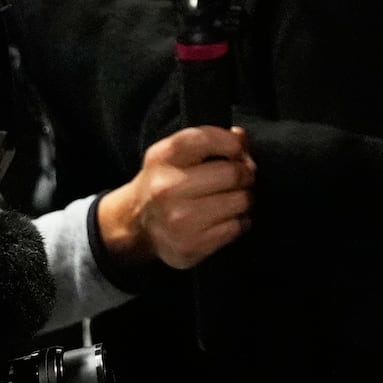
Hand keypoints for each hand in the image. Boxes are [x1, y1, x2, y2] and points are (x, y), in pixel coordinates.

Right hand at [95, 126, 254, 270]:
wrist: (136, 224)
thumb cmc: (165, 183)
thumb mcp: (175, 154)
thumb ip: (209, 140)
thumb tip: (240, 137)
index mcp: (163, 157)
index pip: (208, 139)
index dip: (233, 144)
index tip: (237, 151)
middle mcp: (167, 188)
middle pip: (233, 173)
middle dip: (245, 174)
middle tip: (241, 178)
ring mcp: (179, 219)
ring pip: (241, 201)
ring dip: (245, 199)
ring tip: (232, 199)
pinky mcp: (191, 245)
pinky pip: (237, 227)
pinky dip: (240, 221)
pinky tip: (226, 218)